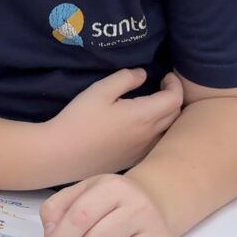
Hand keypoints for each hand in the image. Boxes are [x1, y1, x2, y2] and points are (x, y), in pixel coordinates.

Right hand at [46, 69, 182, 183]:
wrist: (61, 154)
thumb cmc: (79, 119)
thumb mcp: (100, 90)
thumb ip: (125, 78)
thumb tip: (143, 74)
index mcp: (143, 116)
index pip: (175, 99)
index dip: (175, 85)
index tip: (166, 77)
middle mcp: (148, 136)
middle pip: (175, 116)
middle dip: (173, 98)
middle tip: (161, 88)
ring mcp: (142, 152)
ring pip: (167, 133)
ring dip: (167, 117)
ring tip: (153, 106)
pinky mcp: (132, 162)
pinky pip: (155, 145)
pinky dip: (157, 132)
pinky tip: (141, 127)